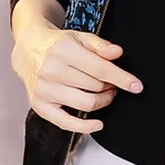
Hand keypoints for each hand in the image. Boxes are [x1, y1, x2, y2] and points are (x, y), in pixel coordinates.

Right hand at [10, 16, 142, 132]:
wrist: (28, 51)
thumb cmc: (57, 45)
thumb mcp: (80, 37)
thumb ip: (100, 45)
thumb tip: (117, 53)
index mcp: (63, 51)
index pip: (100, 69)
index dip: (122, 78)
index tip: (136, 85)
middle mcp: (51, 70)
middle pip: (95, 87)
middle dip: (110, 86)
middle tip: (112, 83)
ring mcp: (44, 90)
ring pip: (86, 103)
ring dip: (103, 101)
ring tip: (104, 93)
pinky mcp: (40, 105)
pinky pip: (66, 123)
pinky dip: (85, 127)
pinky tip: (98, 123)